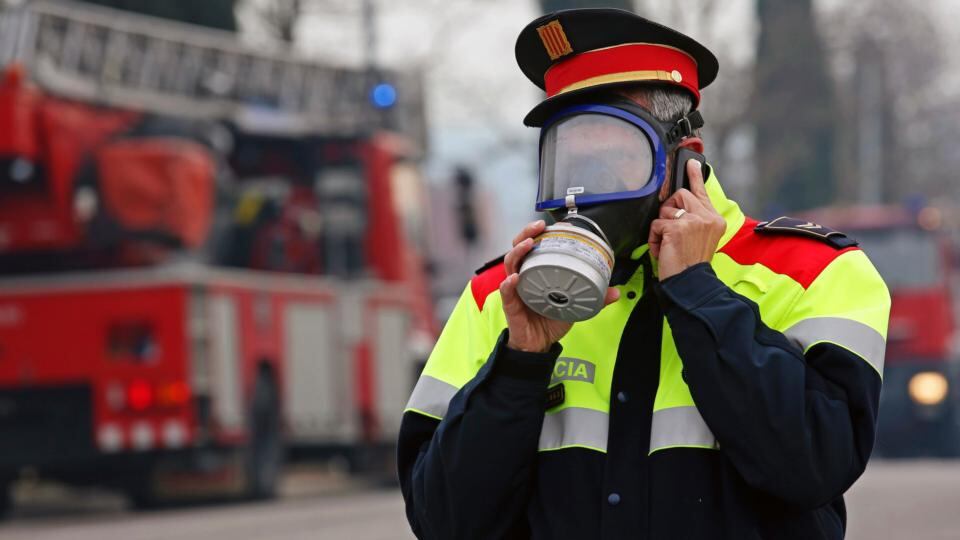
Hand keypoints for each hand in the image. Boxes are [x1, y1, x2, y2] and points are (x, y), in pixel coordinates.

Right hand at [500, 220, 619, 352]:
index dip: (541, 234)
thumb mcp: (574, 306)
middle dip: (526, 234)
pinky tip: (514, 278)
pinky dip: (509, 284)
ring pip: (510, 264)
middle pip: (518, 248)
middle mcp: (524, 277)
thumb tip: (615, 292)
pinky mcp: (511, 305)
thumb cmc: (550, 321)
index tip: (554, 225)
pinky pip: (506, 292)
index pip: (535, 247)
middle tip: (539, 226)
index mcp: (537, 272)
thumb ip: (594, 298)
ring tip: (528, 244)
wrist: (538, 345)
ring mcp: (515, 289)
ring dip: (518, 252)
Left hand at [648, 160, 725, 279]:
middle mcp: (707, 217)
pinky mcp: (677, 227)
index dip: (695, 176)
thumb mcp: (699, 237)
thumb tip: (676, 204)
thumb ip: (694, 218)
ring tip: (668, 243)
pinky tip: (663, 250)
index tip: (691, 162)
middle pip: (680, 195)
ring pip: (666, 209)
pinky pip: (656, 224)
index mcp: (714, 219)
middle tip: (671, 230)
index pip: (702, 192)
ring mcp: (693, 221)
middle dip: (669, 210)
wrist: (690, 282)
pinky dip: (654, 238)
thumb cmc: (690, 263)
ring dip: (661, 227)